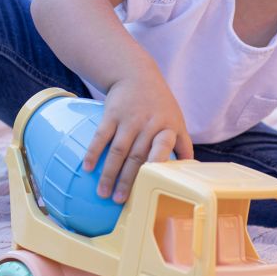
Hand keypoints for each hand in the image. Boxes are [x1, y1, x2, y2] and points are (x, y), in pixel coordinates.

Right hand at [82, 70, 192, 203]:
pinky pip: (101, 136)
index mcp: (167, 128)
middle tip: (119, 201)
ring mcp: (129, 119)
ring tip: (103, 192)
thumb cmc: (159, 103)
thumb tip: (189, 172)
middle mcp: (149, 124)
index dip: (156, 167)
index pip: (163, 151)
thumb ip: (181, 145)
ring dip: (109, 173)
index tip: (149, 186)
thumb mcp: (176, 119)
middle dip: (127, 181)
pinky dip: (93, 152)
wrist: (136, 74)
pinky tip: (87, 167)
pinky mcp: (112, 114)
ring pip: (118, 150)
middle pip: (137, 157)